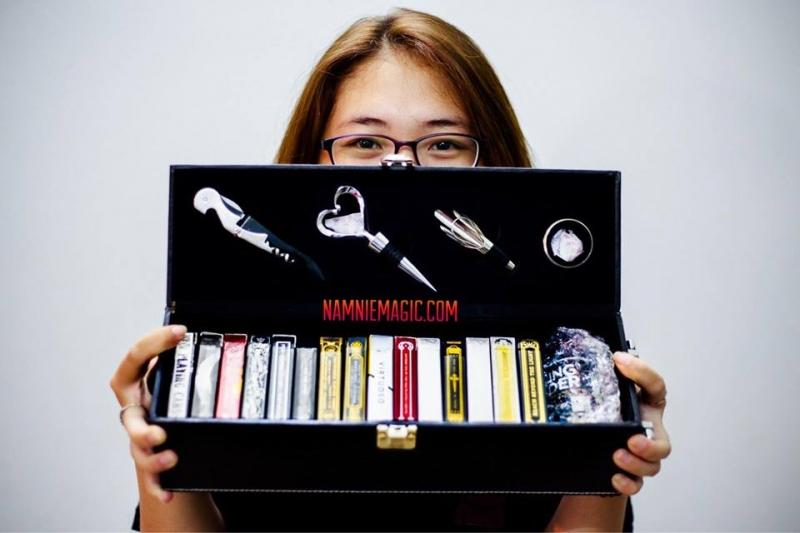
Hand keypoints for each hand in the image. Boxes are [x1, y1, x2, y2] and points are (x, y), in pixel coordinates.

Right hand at [109, 325, 186, 503]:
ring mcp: (141, 438)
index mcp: (138, 382)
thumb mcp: (178, 374)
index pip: (136, 357)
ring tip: (172, 457)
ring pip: (139, 450)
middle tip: (161, 429)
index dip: (154, 341)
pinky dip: (159, 486)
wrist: (174, 440)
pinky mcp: (153, 463)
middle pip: (128, 417)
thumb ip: (190, 357)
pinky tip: (169, 493)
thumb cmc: (175, 400)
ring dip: (153, 456)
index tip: (181, 331)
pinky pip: (153, 479)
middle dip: (142, 423)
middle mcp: (135, 410)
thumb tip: (225, 331)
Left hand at [610, 352, 670, 494]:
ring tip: (617, 456)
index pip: (655, 386)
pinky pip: (636, 484)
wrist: (597, 448)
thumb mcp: (604, 393)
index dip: (642, 372)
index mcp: (646, 406)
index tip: (618, 358)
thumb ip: (602, 378)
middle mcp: (649, 432)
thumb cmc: (607, 414)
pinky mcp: (631, 474)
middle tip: (632, 438)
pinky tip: (615, 478)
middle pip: (662, 442)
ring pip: (652, 466)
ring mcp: (643, 456)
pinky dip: (627, 483)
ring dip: (637, 463)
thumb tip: (587, 360)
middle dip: (650, 444)